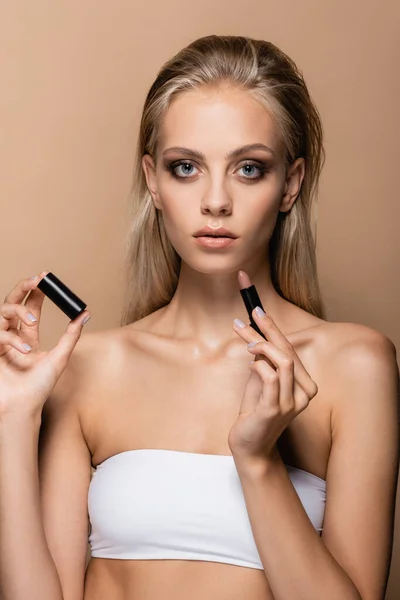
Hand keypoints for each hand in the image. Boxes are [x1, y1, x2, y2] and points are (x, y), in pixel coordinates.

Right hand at [0, 272, 90, 419]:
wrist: (24, 407)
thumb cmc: (39, 387)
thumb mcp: (60, 357)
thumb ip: (71, 335)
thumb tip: (85, 314)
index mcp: (28, 336)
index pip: (30, 306)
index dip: (36, 291)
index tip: (46, 278)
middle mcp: (13, 335)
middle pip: (12, 302)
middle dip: (23, 287)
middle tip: (37, 280)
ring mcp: (0, 342)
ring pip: (3, 312)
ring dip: (21, 311)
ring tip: (35, 319)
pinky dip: (13, 339)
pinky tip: (26, 350)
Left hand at [228, 306, 317, 466]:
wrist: (249, 447)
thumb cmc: (254, 413)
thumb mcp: (259, 382)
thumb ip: (262, 363)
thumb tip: (256, 340)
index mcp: (304, 386)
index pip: (291, 350)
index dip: (274, 329)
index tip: (258, 311)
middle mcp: (303, 394)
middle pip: (288, 352)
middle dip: (269, 329)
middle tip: (251, 314)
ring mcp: (291, 402)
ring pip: (283, 362)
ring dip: (263, 346)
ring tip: (247, 342)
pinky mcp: (275, 409)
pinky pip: (271, 378)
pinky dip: (259, 366)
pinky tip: (250, 364)